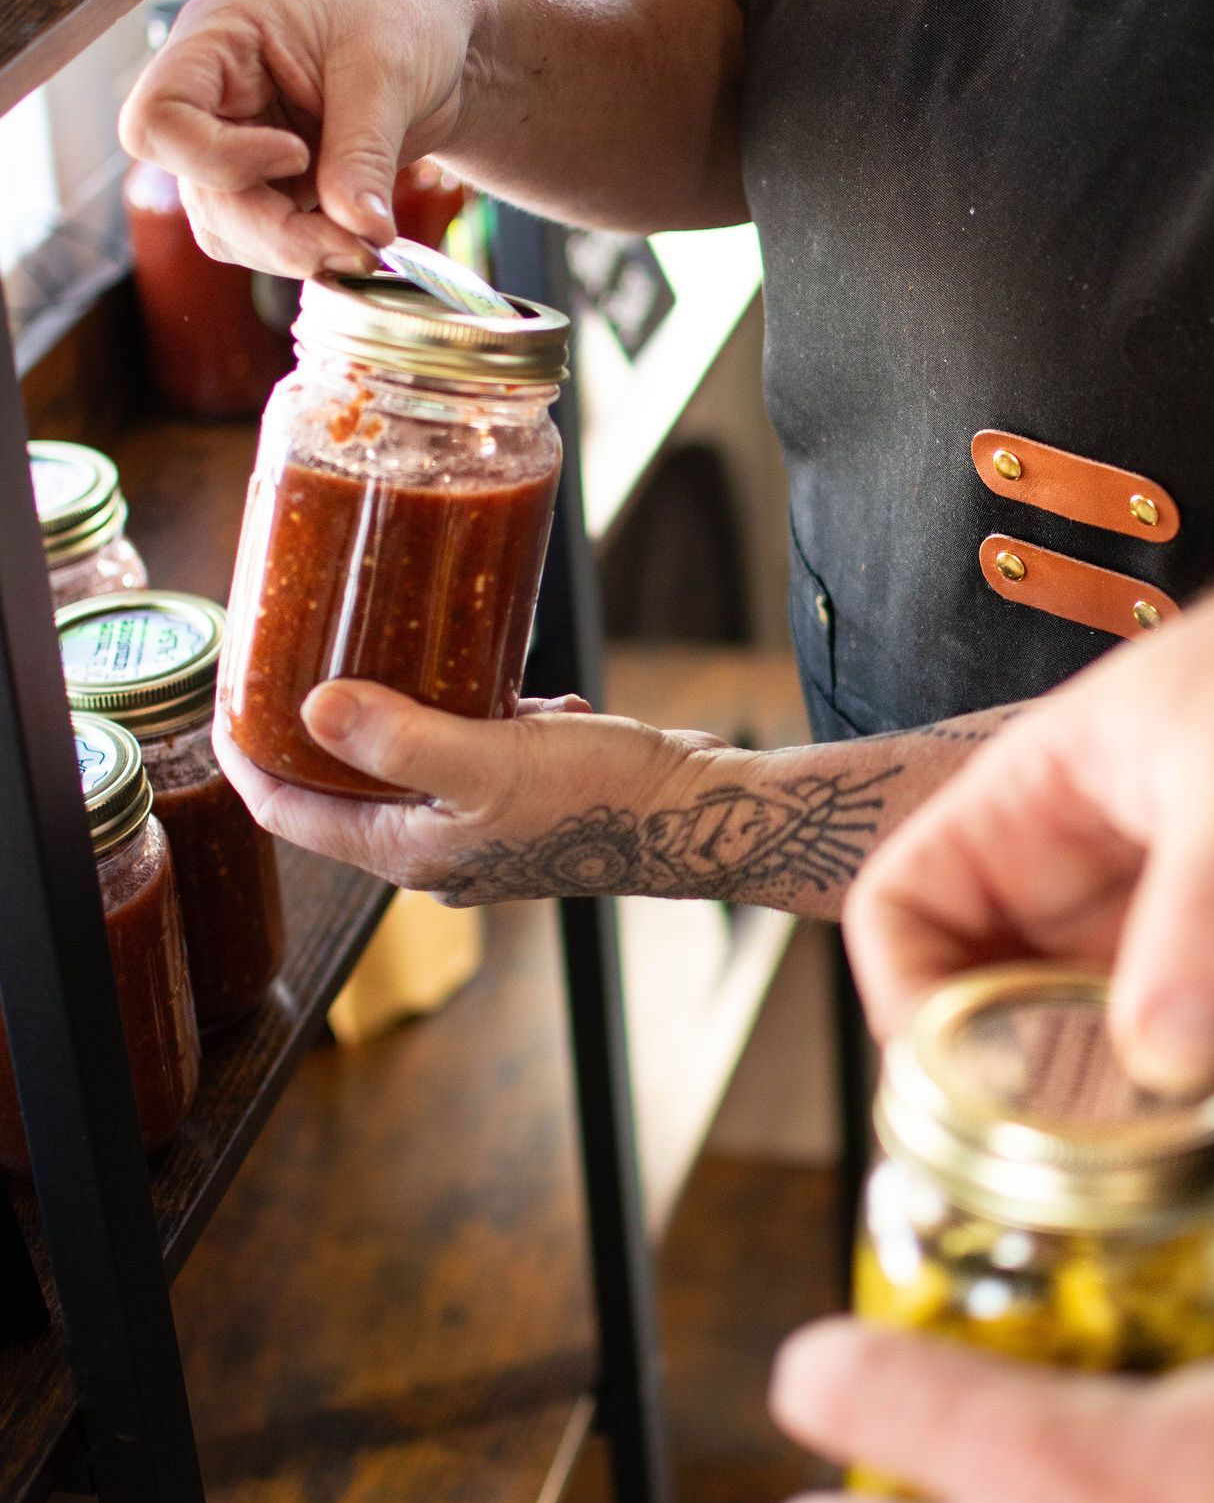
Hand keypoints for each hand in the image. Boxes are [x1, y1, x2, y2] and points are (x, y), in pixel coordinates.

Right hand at [118, 0, 482, 276]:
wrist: (445, 37)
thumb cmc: (406, 14)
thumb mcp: (388, 73)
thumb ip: (363, 154)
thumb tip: (359, 231)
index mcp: (219, 38)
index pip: (157, 120)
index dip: (216, 159)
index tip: (298, 154)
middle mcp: (214, 93)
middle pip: (199, 190)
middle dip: (276, 231)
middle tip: (358, 247)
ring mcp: (237, 141)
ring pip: (226, 227)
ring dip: (293, 251)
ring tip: (366, 247)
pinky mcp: (270, 180)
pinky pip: (262, 238)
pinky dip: (306, 253)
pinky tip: (356, 245)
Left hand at [212, 679, 718, 901]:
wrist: (699, 816)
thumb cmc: (605, 798)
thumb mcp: (492, 758)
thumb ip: (399, 738)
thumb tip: (312, 707)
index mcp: (410, 852)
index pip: (288, 811)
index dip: (245, 755)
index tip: (225, 692)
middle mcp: (436, 852)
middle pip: (343, 788)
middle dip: (322, 725)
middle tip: (305, 650)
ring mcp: (481, 834)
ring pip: (411, 766)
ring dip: (408, 712)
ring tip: (414, 652)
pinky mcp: (523, 808)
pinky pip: (473, 757)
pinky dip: (480, 718)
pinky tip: (521, 690)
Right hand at [845, 485, 1213, 1092]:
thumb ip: (1205, 909)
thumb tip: (1164, 1052)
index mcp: (1036, 803)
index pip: (906, 911)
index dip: (905, 997)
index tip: (951, 1074)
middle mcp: (1088, 877)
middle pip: (987, 1008)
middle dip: (1004, 1086)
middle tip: (1052, 1152)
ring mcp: (1173, 933)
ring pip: (1090, 1056)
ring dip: (1105, 1117)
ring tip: (1142, 1151)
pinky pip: (1196, 1072)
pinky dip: (1198, 1116)